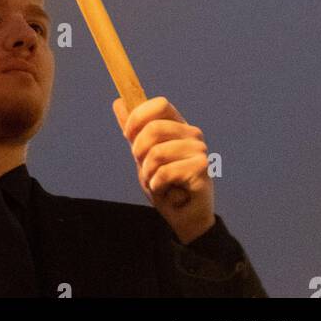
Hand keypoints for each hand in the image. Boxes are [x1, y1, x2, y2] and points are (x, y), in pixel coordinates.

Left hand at [112, 95, 214, 243]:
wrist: (183, 218)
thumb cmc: (164, 184)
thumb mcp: (142, 155)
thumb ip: (132, 130)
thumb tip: (118, 102)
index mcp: (178, 125)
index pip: (160, 104)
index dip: (139, 117)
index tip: (128, 136)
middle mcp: (192, 133)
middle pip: (154, 128)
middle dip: (139, 152)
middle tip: (146, 169)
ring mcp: (199, 150)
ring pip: (157, 153)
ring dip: (148, 174)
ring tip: (157, 182)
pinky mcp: (202, 169)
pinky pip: (165, 172)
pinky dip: (157, 185)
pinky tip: (165, 191)